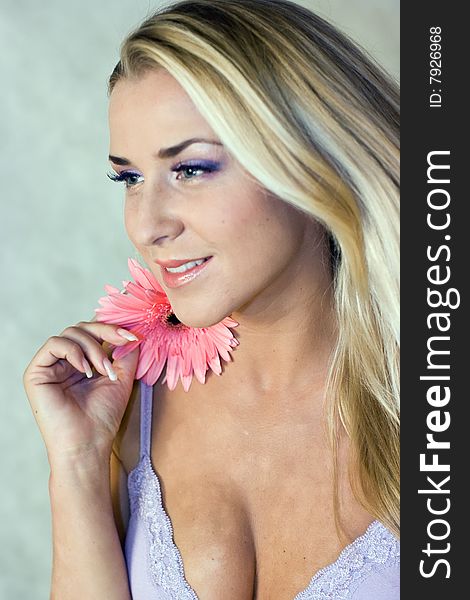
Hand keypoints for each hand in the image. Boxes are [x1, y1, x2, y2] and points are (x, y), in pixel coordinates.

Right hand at [23, 320, 140, 465]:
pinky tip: (86, 370)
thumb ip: (126, 352)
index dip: (112, 327)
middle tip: (123, 343)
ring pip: (70, 333)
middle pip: (82, 327)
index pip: (93, 331)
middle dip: (105, 332)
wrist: (88, 444)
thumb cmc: (103, 417)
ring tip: (104, 370)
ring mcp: (50, 366)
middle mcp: (65, 361)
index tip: (133, 335)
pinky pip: (54, 344)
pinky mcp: (36, 372)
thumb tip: (134, 329)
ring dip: (93, 347)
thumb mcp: (122, 378)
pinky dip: (74, 351)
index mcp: (83, 361)